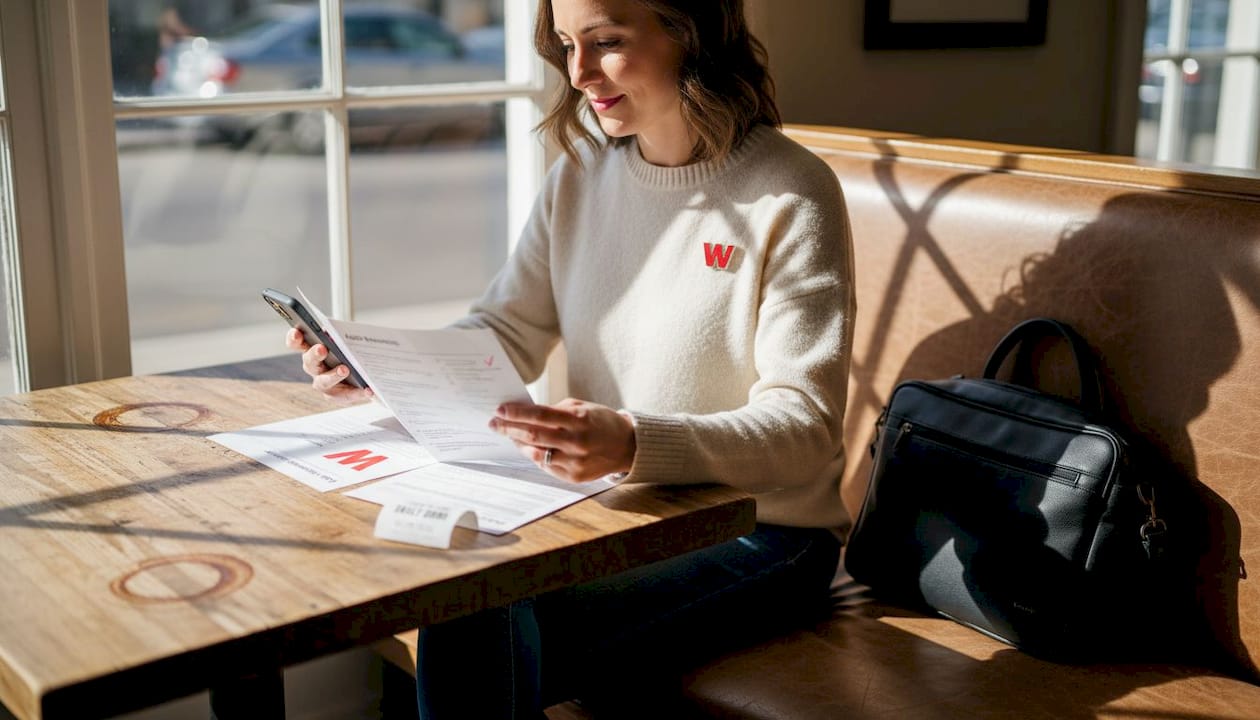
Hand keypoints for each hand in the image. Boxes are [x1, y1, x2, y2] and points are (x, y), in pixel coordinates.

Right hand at [285, 328, 372, 401]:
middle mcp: (313, 367)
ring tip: (345, 369)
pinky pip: (343, 396)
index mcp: (311, 349)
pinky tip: (368, 389)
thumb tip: (343, 333)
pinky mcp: (335, 396)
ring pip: (322, 382)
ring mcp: (322, 383)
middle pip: (309, 362)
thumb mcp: (345, 340)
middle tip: (322, 349)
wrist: (362, 371)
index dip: (294, 338)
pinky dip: (356, 393)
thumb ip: (341, 336)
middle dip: (314, 354)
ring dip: (332, 376)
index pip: (296, 343)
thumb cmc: (349, 351)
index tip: (297, 332)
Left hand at [489, 398, 635, 481]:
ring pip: (536, 454)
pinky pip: (546, 466)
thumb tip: (525, 414)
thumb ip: (555, 411)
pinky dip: (535, 456)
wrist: (626, 447)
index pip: (540, 415)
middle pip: (533, 436)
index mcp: (578, 420)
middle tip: (494, 424)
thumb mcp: (581, 408)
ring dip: (519, 444)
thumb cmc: (601, 422)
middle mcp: (576, 443)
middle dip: (509, 429)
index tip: (500, 410)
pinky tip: (529, 449)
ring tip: (510, 436)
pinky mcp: (574, 477)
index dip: (517, 413)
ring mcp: (575, 462)